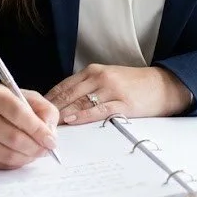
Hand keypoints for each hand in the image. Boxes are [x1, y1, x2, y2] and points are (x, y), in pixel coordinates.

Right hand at [0, 84, 59, 169]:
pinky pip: (0, 164)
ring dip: (28, 157)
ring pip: (6, 154)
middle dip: (35, 147)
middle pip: (12, 137)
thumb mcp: (27, 97)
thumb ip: (44, 110)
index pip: (18, 113)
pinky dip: (17, 163)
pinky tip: (23, 155)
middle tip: (47, 149)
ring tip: (37, 152)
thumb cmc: (6, 103)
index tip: (51, 140)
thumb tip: (50, 134)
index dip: (37, 129)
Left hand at [45, 64, 192, 124]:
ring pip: (79, 101)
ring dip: (62, 114)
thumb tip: (63, 103)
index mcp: (94, 71)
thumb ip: (87, 87)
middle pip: (68, 93)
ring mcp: (111, 89)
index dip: (47, 99)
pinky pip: (98, 110)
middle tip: (34, 121)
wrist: (162, 85)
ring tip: (47, 125)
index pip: (64, 85)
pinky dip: (82, 115)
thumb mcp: (108, 78)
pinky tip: (71, 120)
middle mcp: (100, 77)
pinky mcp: (122, 103)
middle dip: (50, 108)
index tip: (34, 111)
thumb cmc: (133, 85)